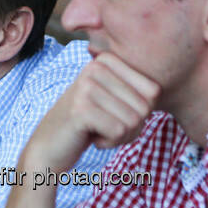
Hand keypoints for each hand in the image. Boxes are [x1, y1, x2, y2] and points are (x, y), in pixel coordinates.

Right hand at [23, 52, 159, 173]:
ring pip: (134, 121)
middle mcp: (96, 67)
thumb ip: (137, 90)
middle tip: (103, 125)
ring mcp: (87, 87)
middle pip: (145, 107)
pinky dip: (108, 143)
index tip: (114, 113)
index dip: (140, 112)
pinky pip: (119, 132)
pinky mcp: (81, 109)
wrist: (48, 147)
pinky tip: (89, 136)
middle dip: (130, 127)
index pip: (154, 91)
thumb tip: (159, 92)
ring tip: (96, 130)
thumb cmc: (88, 125)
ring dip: (119, 136)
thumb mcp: (113, 99)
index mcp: (107, 60)